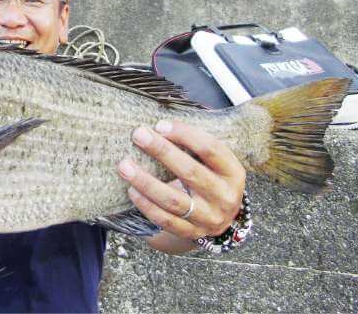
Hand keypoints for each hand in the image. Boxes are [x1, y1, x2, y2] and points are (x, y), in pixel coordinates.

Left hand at [118, 120, 245, 239]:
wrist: (221, 218)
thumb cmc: (211, 178)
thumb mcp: (215, 163)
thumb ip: (195, 146)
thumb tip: (159, 125)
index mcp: (233, 173)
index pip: (211, 149)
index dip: (185, 134)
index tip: (160, 125)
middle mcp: (224, 196)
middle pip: (190, 172)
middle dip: (161, 151)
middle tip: (138, 135)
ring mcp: (209, 218)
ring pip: (173, 200)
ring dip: (146, 181)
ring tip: (124, 166)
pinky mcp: (192, 233)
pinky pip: (165, 220)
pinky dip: (146, 205)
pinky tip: (131, 190)